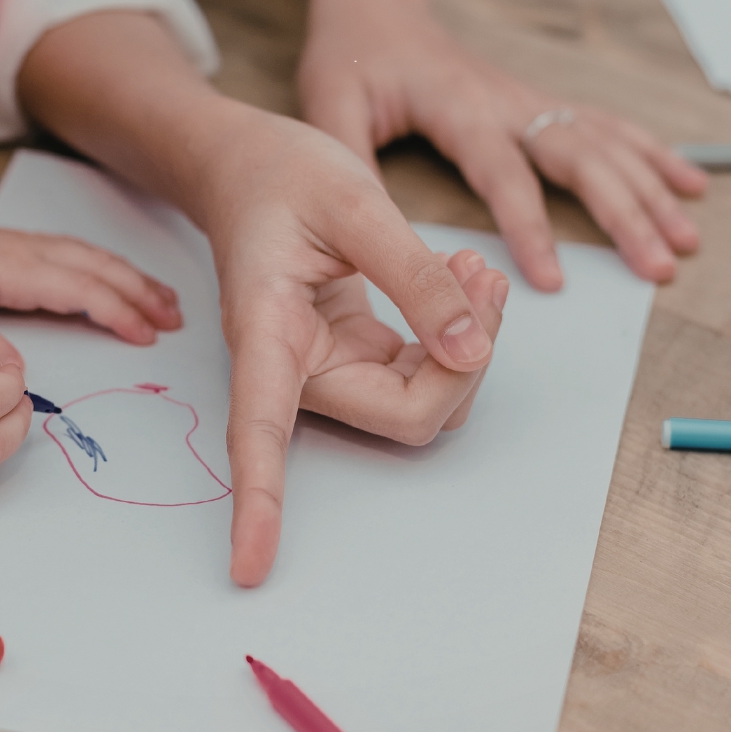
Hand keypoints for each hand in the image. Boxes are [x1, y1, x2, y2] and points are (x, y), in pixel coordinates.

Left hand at [0, 211, 182, 344]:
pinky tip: (123, 279)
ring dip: (134, 279)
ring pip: (96, 258)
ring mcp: (31, 245)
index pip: (82, 290)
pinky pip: (82, 255)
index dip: (118, 312)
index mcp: (17, 268)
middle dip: (142, 293)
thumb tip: (16, 370)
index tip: (145, 336)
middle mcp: (32, 251)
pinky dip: (112, 268)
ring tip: (166, 301)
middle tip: (176, 320)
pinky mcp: (25, 247)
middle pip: (102, 269)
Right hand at [194, 109, 509, 585]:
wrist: (249, 163)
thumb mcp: (354, 201)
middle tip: (481, 274)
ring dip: (470, 346)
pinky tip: (458, 277)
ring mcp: (329, 368)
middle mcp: (294, 369)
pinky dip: (459, 333)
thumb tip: (472, 350)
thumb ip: (415, 277)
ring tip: (471, 266)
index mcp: (267, 333)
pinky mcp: (356, 357)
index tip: (250, 568)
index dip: (258, 503)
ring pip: (425, 403)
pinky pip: (426, 375)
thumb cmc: (280, 175)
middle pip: (402, 415)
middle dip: (465, 361)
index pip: (260, 433)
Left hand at [298, 0, 705, 289]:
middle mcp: (506, 100)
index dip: (529, 228)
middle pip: (580, 158)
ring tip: (688, 238)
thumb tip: (364, 231)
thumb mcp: (330, 107)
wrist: (374, 2)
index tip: (553, 280)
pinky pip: (606, 126)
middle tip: (659, 266)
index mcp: (457, 106)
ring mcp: (529, 99)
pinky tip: (689, 181)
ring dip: (652, 189)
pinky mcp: (538, 101)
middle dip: (625, 214)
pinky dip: (653, 153)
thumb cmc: (351, 56)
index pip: (503, 174)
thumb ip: (348, 162)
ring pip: (606, 142)